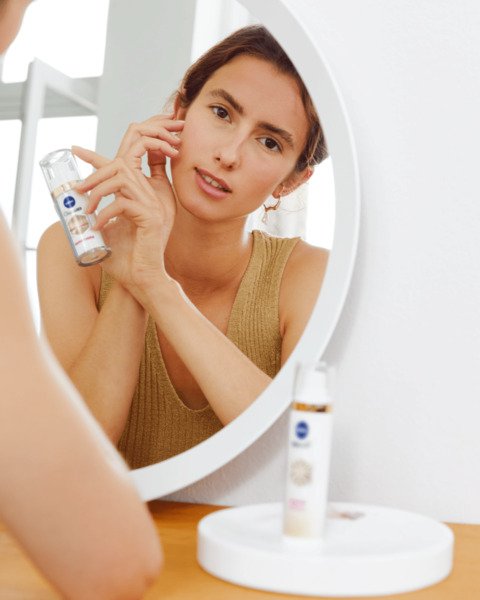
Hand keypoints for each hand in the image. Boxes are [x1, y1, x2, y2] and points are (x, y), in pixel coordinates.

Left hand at [72, 115, 183, 291]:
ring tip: (87, 210)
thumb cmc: (125, 262)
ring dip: (98, 192)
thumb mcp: (107, 232)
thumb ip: (98, 216)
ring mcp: (154, 207)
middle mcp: (153, 198)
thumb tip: (73, 209)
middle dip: (96, 173)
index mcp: (144, 198)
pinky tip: (97, 228)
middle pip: (123, 165)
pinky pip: (122, 203)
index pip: (124, 165)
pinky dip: (104, 213)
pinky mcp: (151, 218)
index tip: (75, 150)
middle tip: (77, 189)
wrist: (141, 282)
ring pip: (123, 179)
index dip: (99, 156)